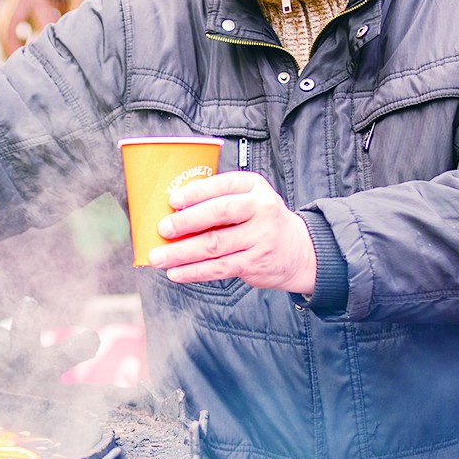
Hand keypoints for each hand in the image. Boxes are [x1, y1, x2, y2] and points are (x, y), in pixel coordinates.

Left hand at [148, 172, 317, 292]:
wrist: (299, 250)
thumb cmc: (260, 220)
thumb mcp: (249, 198)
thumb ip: (218, 198)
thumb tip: (174, 206)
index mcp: (254, 187)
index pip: (223, 185)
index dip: (196, 193)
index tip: (173, 200)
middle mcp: (261, 209)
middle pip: (218, 214)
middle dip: (186, 222)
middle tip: (163, 229)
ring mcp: (260, 238)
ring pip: (215, 245)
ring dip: (182, 252)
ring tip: (159, 258)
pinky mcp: (255, 263)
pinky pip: (219, 268)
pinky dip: (194, 271)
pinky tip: (176, 273)